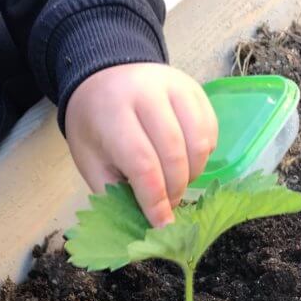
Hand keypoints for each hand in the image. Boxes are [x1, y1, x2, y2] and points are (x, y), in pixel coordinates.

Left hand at [64, 63, 218, 226]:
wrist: (105, 77)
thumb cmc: (95, 125)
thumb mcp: (91, 160)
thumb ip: (115, 191)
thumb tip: (145, 223)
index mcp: (113, 112)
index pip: (142, 164)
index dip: (155, 200)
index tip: (161, 224)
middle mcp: (147, 93)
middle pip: (173, 154)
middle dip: (174, 190)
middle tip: (167, 205)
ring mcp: (176, 87)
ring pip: (198, 143)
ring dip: (192, 174)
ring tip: (176, 182)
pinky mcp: (195, 89)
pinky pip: (210, 130)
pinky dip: (203, 155)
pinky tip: (185, 160)